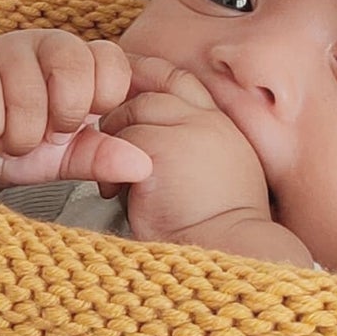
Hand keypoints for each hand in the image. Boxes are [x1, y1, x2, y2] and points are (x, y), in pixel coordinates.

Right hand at [0, 30, 155, 187]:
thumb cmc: (20, 143)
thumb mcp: (68, 158)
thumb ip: (104, 156)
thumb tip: (145, 166)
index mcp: (79, 60)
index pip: (112, 64)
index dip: (100, 103)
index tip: (79, 127)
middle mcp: (44, 44)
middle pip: (74, 71)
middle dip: (62, 120)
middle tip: (45, 134)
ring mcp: (3, 50)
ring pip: (27, 97)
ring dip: (20, 137)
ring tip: (10, 137)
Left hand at [98, 57, 274, 249]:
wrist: (230, 256)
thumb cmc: (219, 236)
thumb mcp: (217, 181)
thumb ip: (194, 153)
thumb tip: (151, 144)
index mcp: (224, 129)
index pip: (183, 82)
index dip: (152, 79)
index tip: (129, 93)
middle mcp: (210, 122)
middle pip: (156, 87)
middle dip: (124, 104)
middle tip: (106, 132)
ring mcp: (188, 130)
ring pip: (134, 110)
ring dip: (115, 139)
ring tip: (118, 180)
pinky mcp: (162, 149)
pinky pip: (122, 140)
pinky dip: (111, 167)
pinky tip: (115, 193)